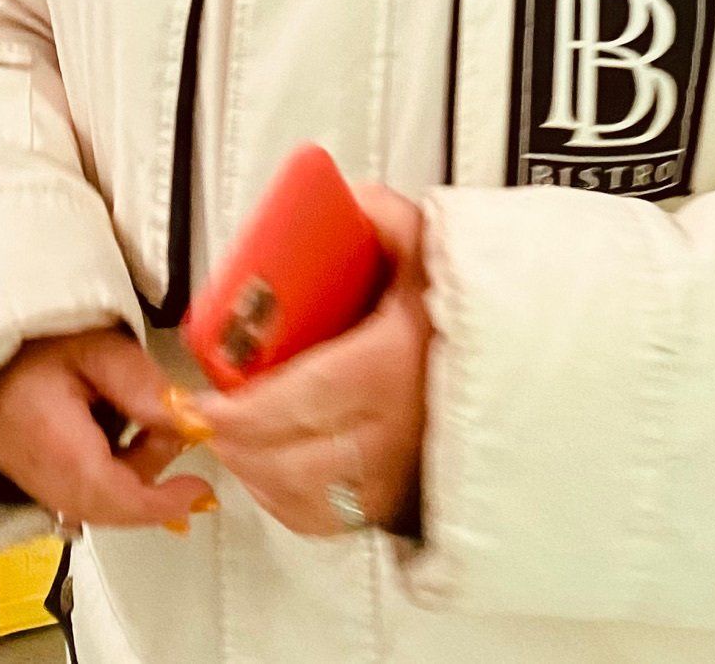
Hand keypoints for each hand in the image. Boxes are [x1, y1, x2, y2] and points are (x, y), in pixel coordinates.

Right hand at [0, 327, 216, 532]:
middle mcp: (25, 465)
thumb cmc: (50, 333)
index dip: (153, 503)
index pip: (101, 489)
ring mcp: (20, 474)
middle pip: (97, 504)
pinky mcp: (23, 473)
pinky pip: (73, 494)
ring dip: (131, 480)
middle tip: (176, 441)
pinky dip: (110, 478)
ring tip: (152, 431)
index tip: (198, 494)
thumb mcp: (104, 345)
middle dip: (148, 486)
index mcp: (42, 429)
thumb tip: (187, 425)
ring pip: (87, 504)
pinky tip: (127, 441)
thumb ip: (142, 385)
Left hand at [181, 185, 430, 537]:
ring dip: (252, 470)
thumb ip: (383, 217)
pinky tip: (264, 467)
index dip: (246, 410)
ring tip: (227, 436)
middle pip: (291, 455)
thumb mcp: (428, 248)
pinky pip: (320, 518)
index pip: (305, 398)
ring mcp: (391, 474)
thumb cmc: (460, 311)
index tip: (204, 402)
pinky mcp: (389, 501)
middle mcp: (391, 430)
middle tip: (200, 415)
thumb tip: (345, 197)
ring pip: (300, 494)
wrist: (515, 373)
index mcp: (392, 364)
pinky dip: (280, 500)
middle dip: (234, 440)